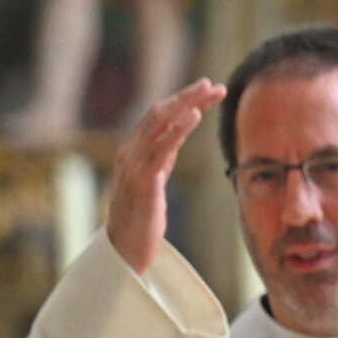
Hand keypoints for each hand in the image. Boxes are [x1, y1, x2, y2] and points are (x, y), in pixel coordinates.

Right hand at [107, 79, 225, 273]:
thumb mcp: (154, 181)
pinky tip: (195, 115)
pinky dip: (178, 128)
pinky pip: (161, 148)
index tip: (208, 90)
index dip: (183, 101)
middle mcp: (130, 152)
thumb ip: (162, 158)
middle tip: (213, 84)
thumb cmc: (140, 221)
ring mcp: (133, 165)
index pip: (158, 117)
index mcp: (133, 152)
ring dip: (186, 104)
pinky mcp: (143, 181)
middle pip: (159, 113)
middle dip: (187, 95)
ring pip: (159, 123)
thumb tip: (178, 136)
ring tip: (209, 90)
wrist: (123, 254)